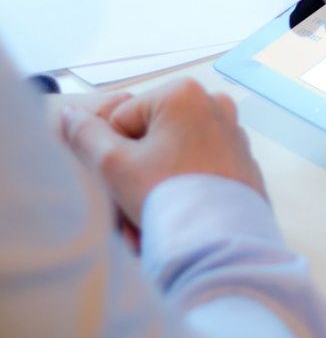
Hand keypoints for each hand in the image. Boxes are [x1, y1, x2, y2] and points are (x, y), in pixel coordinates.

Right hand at [61, 79, 264, 224]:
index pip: (121, 120)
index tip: (123, 183)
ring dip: (156, 188)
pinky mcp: (242, 159)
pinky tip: (179, 219)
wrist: (222, 244)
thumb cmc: (168, 197)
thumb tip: (71, 114)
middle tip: (133, 211)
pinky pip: (199, 170)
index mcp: (183, 93)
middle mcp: (214, 104)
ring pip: (173, 158)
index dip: (114, 156)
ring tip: (154, 222)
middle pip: (151, 140)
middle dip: (136, 176)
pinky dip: (185, 190)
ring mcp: (233, 132)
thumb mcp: (113, 165)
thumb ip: (86, 135)